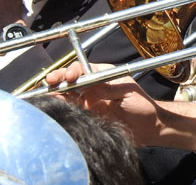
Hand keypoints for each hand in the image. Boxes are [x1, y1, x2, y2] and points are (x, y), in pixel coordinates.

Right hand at [45, 62, 195, 150]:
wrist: (148, 128)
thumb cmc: (143, 106)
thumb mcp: (127, 93)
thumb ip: (108, 89)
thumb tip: (89, 86)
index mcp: (105, 76)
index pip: (85, 69)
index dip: (75, 70)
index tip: (69, 76)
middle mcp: (94, 87)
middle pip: (72, 80)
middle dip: (60, 78)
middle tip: (51, 81)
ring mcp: (89, 102)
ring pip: (68, 94)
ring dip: (56, 92)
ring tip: (47, 93)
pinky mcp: (87, 116)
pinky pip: (71, 110)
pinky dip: (61, 107)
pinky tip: (53, 105)